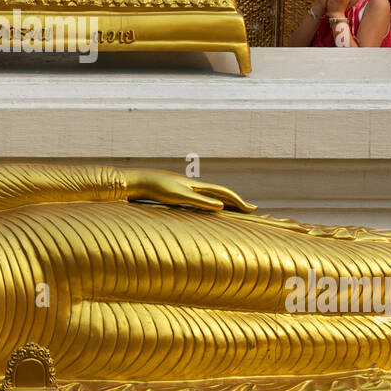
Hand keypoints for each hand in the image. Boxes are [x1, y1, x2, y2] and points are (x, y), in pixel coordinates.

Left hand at [126, 169, 257, 212]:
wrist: (136, 181)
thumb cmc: (155, 189)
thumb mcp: (179, 197)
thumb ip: (200, 201)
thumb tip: (222, 206)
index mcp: (196, 186)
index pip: (224, 193)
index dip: (239, 202)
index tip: (253, 209)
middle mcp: (193, 185)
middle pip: (220, 193)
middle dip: (236, 201)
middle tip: (251, 209)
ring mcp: (185, 188)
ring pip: (211, 195)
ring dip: (225, 202)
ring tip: (235, 208)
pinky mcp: (176, 192)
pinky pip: (200, 198)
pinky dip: (210, 203)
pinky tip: (207, 208)